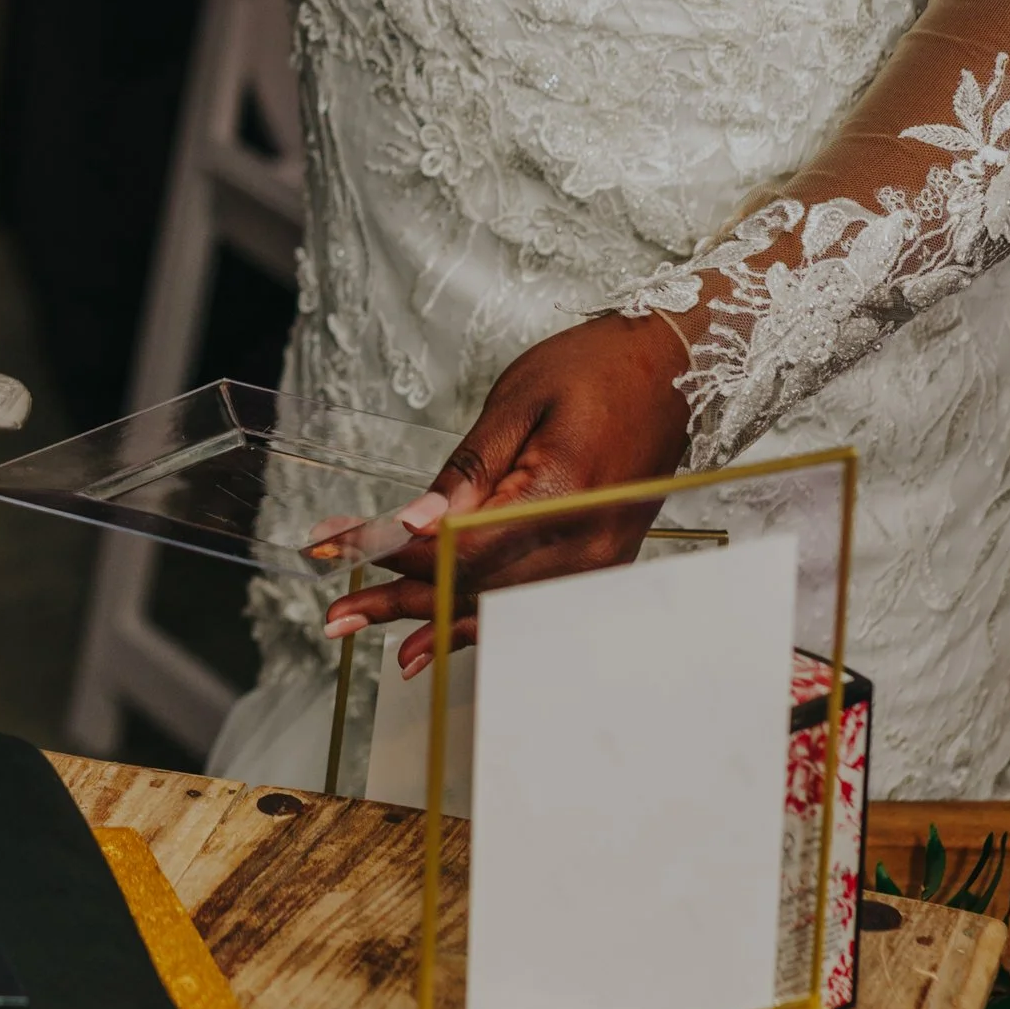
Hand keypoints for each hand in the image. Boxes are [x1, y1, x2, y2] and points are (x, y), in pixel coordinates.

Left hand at [305, 312, 690, 674]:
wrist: (676, 369)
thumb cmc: (597, 368)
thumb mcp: (520, 399)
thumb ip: (470, 468)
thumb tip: (420, 523)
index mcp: (563, 495)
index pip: (464, 546)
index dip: (398, 554)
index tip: (340, 548)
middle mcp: (585, 545)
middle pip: (476, 585)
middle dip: (398, 597)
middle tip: (333, 615)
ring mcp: (597, 562)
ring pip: (498, 604)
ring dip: (428, 617)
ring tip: (363, 628)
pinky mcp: (599, 563)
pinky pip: (528, 602)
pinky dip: (477, 621)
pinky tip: (432, 640)